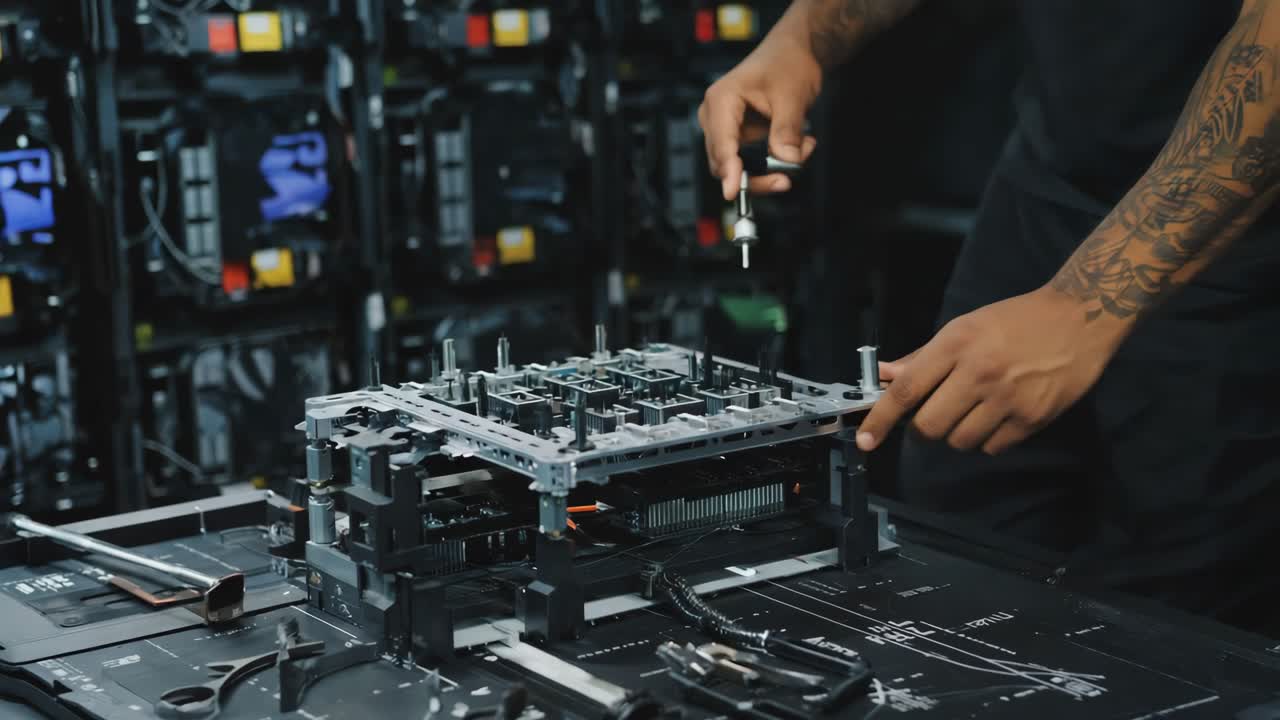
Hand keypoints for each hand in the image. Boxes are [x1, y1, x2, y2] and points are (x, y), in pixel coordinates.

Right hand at [698, 35, 820, 200]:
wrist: (794, 53)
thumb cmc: (787, 63)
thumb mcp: (792, 96)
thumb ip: (787, 130)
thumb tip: (786, 160)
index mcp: (721, 101)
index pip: (721, 144)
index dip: (729, 171)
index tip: (734, 192)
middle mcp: (716, 117)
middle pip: (726, 164)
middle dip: (760, 174)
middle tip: (789, 176)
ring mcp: (726, 129)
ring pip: (740, 168)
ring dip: (772, 168)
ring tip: (803, 149)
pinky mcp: (740, 138)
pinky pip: (752, 163)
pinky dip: (776, 161)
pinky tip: (798, 146)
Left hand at [855, 286, 1130, 454]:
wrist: (1080, 317)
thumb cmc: (1015, 320)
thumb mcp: (965, 327)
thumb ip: (923, 357)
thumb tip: (882, 376)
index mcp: (956, 345)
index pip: (906, 390)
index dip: (880, 419)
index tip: (865, 440)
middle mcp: (978, 373)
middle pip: (929, 427)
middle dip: (924, 429)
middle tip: (936, 415)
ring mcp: (1007, 398)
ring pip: (959, 441)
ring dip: (959, 434)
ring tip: (975, 410)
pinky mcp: (1033, 417)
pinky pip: (992, 448)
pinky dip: (989, 439)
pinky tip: (1001, 415)